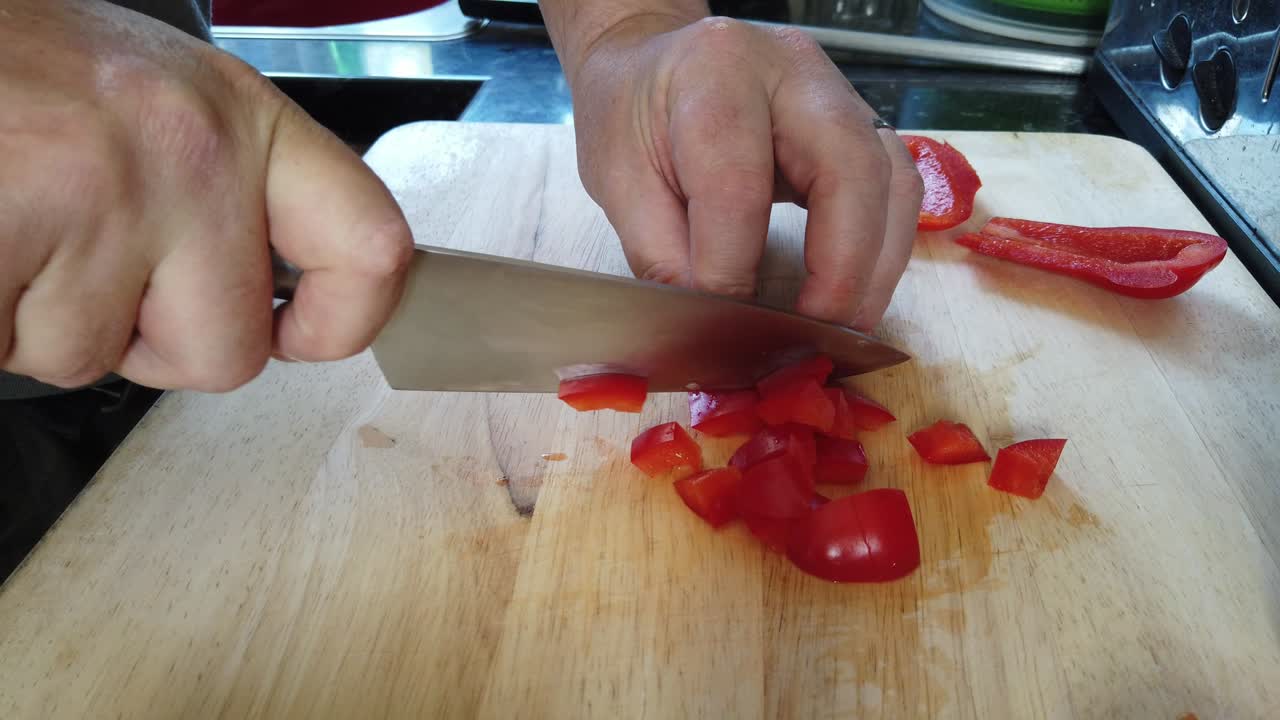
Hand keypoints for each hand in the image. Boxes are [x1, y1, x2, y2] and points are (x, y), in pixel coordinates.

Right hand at [1, 0, 411, 391]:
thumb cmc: (18, 75)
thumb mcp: (155, 108)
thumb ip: (228, 195)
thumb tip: (284, 303)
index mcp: (242, 119)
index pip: (369, 247)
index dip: (346, 319)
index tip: (307, 335)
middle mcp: (191, 152)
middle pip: (227, 353)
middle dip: (149, 342)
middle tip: (86, 265)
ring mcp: (105, 193)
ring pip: (100, 359)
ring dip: (45, 320)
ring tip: (17, 226)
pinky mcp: (18, 227)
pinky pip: (18, 350)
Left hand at [560, 14, 922, 329]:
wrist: (654, 66)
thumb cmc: (632, 115)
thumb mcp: (620, 181)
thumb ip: (664, 255)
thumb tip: (710, 328)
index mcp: (716, 72)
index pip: (737, 185)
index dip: (732, 270)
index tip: (723, 326)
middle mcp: (794, 71)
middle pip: (849, 171)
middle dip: (842, 270)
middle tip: (816, 336)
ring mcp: (840, 93)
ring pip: (893, 182)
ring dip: (875, 268)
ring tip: (842, 328)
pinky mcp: (863, 123)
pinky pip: (897, 188)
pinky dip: (882, 249)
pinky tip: (854, 291)